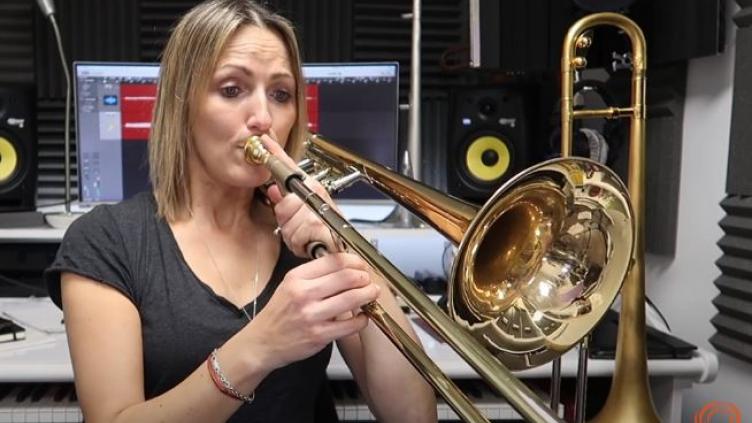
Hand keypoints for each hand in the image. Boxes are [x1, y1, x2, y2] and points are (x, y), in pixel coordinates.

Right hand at [249, 252, 379, 369]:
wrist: (262, 342)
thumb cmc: (279, 313)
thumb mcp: (289, 285)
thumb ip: (314, 275)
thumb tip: (346, 267)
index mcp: (297, 277)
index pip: (334, 261)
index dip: (354, 261)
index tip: (362, 264)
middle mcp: (304, 293)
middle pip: (347, 277)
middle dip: (365, 277)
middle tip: (370, 280)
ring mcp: (312, 315)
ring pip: (352, 298)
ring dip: (368, 294)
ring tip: (373, 293)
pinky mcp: (319, 335)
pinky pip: (351, 325)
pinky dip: (363, 319)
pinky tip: (363, 317)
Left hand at [259, 134, 339, 257]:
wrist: (342, 250)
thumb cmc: (327, 233)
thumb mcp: (303, 216)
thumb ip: (286, 203)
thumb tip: (274, 190)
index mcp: (312, 188)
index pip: (291, 167)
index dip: (276, 154)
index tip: (265, 141)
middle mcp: (316, 195)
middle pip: (284, 204)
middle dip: (287, 220)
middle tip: (299, 226)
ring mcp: (317, 212)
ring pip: (288, 223)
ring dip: (293, 235)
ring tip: (306, 236)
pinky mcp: (316, 227)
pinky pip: (295, 236)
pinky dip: (299, 244)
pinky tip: (309, 243)